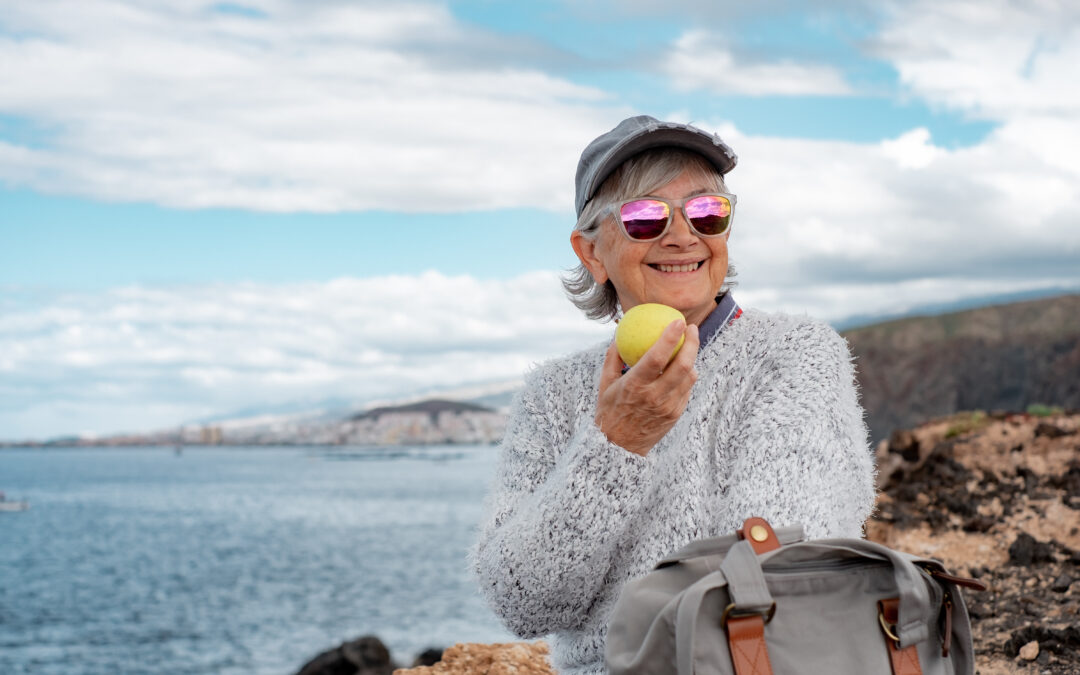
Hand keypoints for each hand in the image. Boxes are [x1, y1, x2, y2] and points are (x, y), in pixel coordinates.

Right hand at [594, 320, 699, 455]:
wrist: (620, 447)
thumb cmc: (609, 411)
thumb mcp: (605, 383)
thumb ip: (613, 357)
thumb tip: (619, 333)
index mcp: (635, 385)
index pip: (657, 357)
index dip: (670, 337)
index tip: (677, 321)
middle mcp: (654, 396)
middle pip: (682, 364)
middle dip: (692, 342)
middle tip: (691, 328)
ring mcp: (668, 406)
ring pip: (690, 376)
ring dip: (692, 357)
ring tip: (688, 345)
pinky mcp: (676, 413)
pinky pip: (687, 389)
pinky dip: (687, 375)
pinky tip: (683, 366)